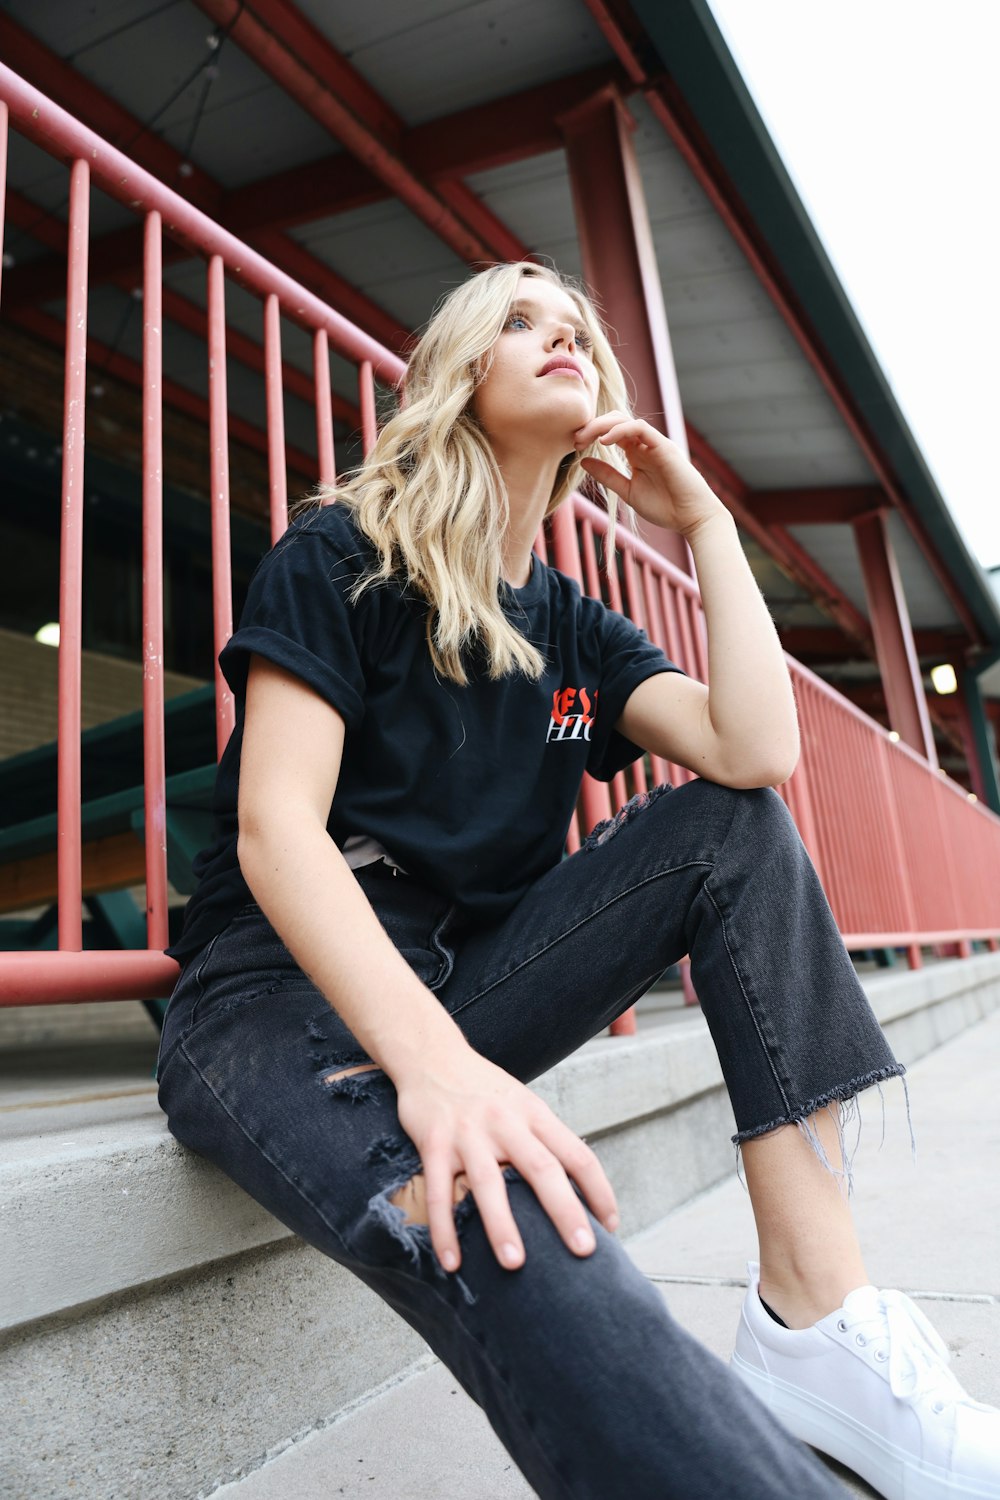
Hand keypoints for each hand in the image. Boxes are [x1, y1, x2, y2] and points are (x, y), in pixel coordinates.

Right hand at [395, 1045, 618, 1273]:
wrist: (431, 1054)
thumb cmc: (483, 1087)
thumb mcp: (522, 1102)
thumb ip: (543, 1139)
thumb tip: (574, 1189)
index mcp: (534, 1113)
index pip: (577, 1154)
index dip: (599, 1190)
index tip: (611, 1225)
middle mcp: (506, 1121)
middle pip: (542, 1169)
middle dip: (565, 1212)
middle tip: (583, 1250)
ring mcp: (468, 1132)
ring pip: (489, 1183)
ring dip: (502, 1226)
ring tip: (515, 1264)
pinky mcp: (434, 1142)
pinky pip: (438, 1192)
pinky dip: (444, 1229)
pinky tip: (452, 1260)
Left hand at [574, 410, 727, 538]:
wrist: (692, 517)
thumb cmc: (665, 507)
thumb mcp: (628, 491)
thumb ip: (608, 476)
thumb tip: (583, 463)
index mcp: (636, 453)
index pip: (610, 432)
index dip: (591, 434)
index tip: (575, 445)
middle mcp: (645, 444)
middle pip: (615, 420)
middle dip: (592, 426)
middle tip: (575, 440)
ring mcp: (654, 443)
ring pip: (625, 419)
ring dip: (601, 426)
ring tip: (584, 439)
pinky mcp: (663, 446)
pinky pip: (639, 428)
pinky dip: (620, 431)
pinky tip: (604, 442)